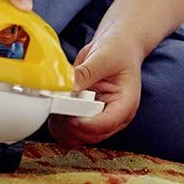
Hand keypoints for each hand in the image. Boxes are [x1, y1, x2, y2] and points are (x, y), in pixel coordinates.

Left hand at [48, 28, 143, 147]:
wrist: (118, 46)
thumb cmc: (119, 50)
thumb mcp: (104, 57)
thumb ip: (86, 72)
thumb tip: (68, 85)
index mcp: (126, 103)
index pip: (107, 123)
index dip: (86, 123)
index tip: (68, 114)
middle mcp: (115, 116)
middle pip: (91, 135)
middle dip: (71, 124)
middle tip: (58, 104)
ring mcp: (100, 118)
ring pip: (79, 137)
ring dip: (63, 126)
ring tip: (57, 103)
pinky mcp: (87, 116)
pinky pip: (71, 130)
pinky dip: (59, 124)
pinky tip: (57, 107)